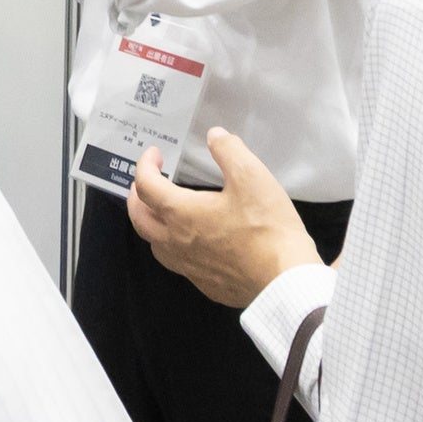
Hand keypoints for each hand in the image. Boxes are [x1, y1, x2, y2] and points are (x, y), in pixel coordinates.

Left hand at [126, 129, 319, 307]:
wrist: (285, 278)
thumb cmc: (267, 227)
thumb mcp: (252, 176)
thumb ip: (229, 151)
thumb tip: (215, 136)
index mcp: (182, 213)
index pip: (146, 186)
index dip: (145, 165)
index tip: (154, 155)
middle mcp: (177, 243)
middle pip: (139, 220)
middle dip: (137, 198)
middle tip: (146, 184)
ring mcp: (190, 267)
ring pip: (157, 246)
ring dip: (153, 226)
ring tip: (165, 214)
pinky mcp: (206, 284)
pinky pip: (181, 265)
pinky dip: (177, 248)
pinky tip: (195, 244)